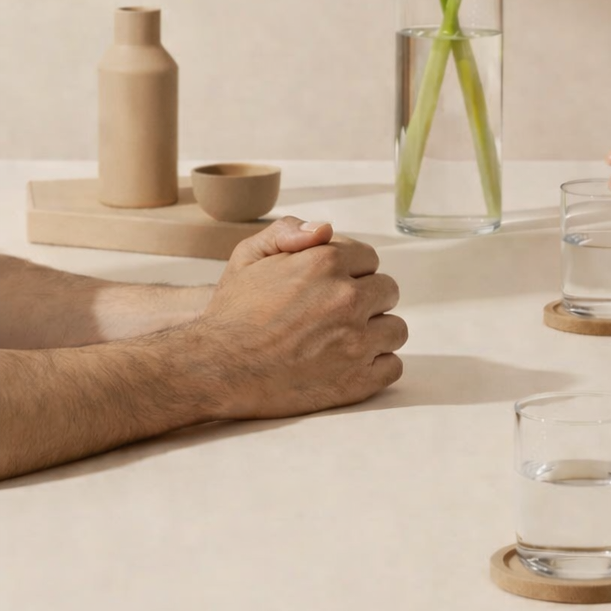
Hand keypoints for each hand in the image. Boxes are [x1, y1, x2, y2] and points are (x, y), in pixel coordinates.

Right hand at [192, 216, 406, 417]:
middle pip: (387, 292)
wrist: (214, 368)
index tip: (331, 287)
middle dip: (367, 300)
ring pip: (395, 330)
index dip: (351, 272)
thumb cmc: (232, 311)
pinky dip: (377, 366)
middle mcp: (346, 299)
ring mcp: (355, 342)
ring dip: (376, 333)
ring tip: (345, 340)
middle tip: (337, 315)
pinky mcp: (356, 382)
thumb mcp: (249, 256)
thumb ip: (289, 232)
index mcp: (325, 262)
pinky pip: (392, 367)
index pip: (370, 260)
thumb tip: (325, 229)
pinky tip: (352, 364)